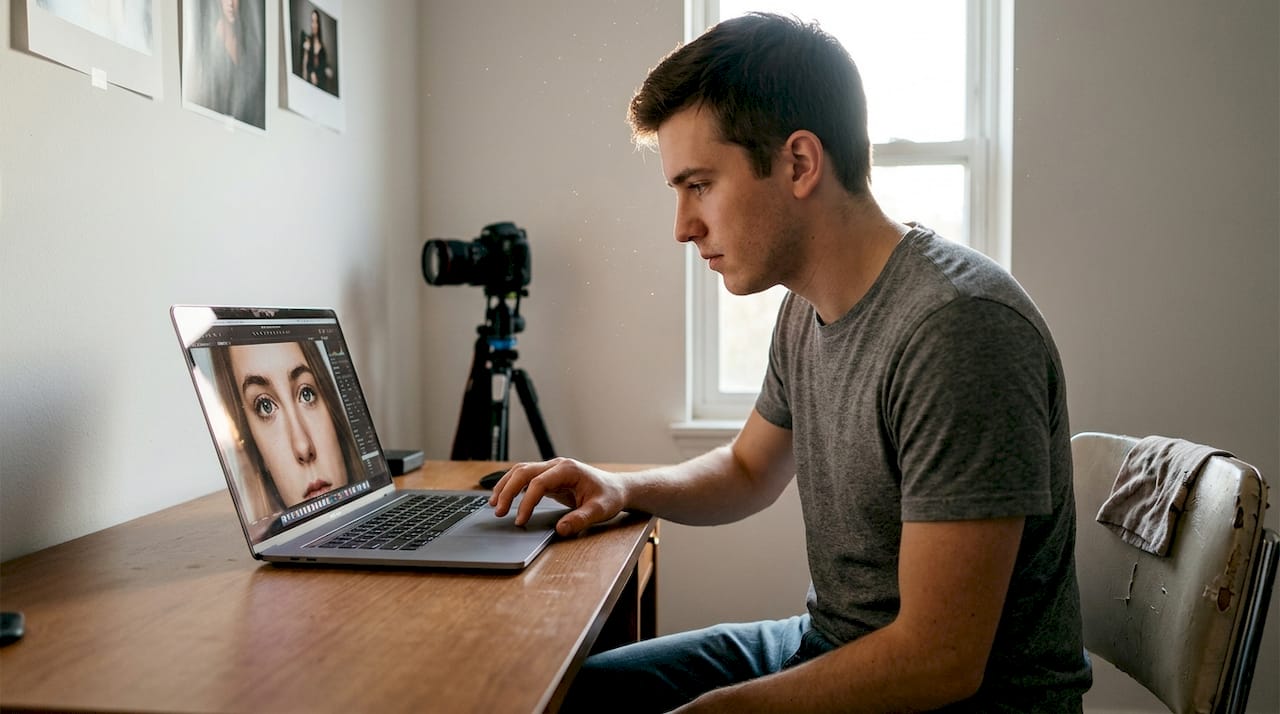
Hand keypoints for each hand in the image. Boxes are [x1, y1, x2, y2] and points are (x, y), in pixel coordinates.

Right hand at [488, 457, 625, 535]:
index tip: (520, 520)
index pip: (539, 483)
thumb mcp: (600, 510)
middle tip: (498, 511)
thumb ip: (581, 519)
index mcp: (568, 470)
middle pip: (524, 472)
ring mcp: (551, 469)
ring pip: (521, 471)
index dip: (526, 502)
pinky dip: (512, 486)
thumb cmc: (609, 497)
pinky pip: (525, 478)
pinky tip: (504, 498)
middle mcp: (557, 465)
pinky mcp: (549, 477)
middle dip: (507, 491)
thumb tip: (560, 529)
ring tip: (494, 504)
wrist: (616, 488)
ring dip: (505, 486)